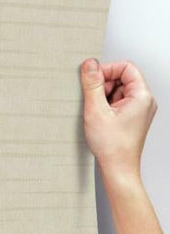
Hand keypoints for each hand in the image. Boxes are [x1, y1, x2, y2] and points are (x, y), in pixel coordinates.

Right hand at [80, 58, 157, 176]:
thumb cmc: (112, 146)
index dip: (107, 70)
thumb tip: (89, 64)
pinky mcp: (131, 118)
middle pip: (122, 78)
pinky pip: (117, 103)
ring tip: (97, 113)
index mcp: (142, 96)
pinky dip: (105, 107)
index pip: (126, 67)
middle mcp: (144, 101)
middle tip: (92, 100)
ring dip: (103, 97)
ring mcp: (139, 110)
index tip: (92, 80)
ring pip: (118, 91)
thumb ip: (92, 85)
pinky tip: (99, 119)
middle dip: (104, 85)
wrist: (118, 169)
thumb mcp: (96, 110)